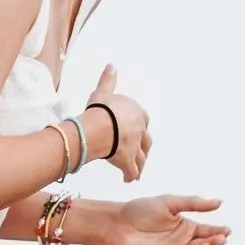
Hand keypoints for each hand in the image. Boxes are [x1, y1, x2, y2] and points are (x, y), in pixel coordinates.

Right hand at [86, 64, 149, 182]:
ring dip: (140, 164)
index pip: (143, 121)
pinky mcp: (129, 160)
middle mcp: (140, 130)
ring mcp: (135, 146)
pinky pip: (132, 170)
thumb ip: (108, 80)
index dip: (139, 128)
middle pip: (146, 141)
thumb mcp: (103, 91)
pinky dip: (131, 175)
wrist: (99, 126)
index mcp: (137, 113)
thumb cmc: (100, 109)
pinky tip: (128, 179)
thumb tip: (112, 65)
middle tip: (140, 154)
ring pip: (142, 157)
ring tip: (137, 170)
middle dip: (143, 148)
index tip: (135, 133)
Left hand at [97, 191, 228, 244]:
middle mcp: (180, 244)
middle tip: (220, 239)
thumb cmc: (142, 209)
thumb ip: (194, 203)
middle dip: (212, 244)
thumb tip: (220, 202)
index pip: (207, 232)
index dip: (218, 232)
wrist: (117, 221)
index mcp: (185, 229)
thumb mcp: (170, 203)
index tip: (227, 230)